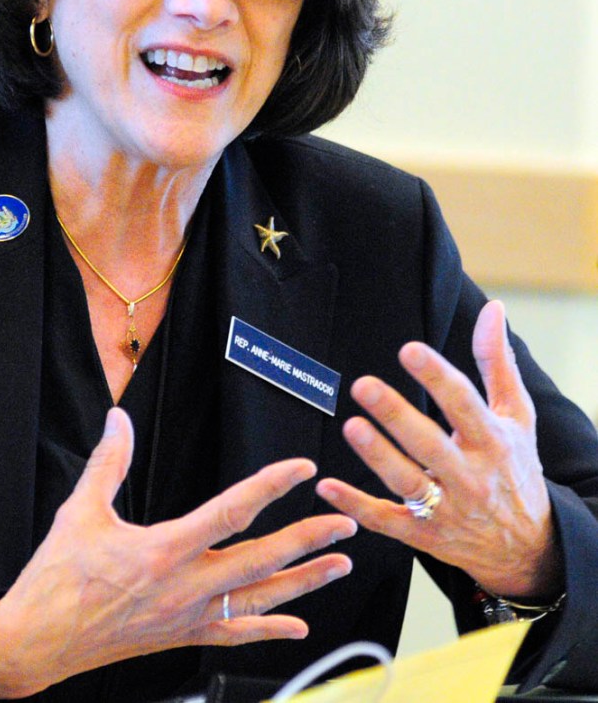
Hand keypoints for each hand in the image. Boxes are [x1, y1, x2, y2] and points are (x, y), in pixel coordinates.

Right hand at [0, 408, 355, 699]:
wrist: (37, 642)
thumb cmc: (57, 579)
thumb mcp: (81, 511)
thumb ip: (108, 461)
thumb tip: (118, 418)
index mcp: (164, 549)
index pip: (232, 511)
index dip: (272, 486)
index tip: (301, 468)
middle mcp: (185, 586)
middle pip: (262, 559)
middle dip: (309, 539)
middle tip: (347, 521)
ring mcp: (188, 617)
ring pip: (260, 599)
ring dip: (306, 581)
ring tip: (341, 564)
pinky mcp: (183, 637)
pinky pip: (236, 635)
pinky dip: (271, 629)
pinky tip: (299, 624)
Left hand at [317, 300, 561, 601]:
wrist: (528, 546)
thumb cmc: (516, 467)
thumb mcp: (516, 415)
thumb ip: (497, 361)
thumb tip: (493, 308)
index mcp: (492, 441)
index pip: (463, 404)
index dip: (436, 376)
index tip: (409, 350)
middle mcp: (470, 477)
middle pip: (429, 445)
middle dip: (396, 415)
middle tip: (363, 385)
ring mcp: (447, 510)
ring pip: (407, 483)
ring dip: (377, 456)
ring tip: (351, 426)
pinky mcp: (424, 536)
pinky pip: (386, 522)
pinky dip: (356, 505)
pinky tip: (326, 485)